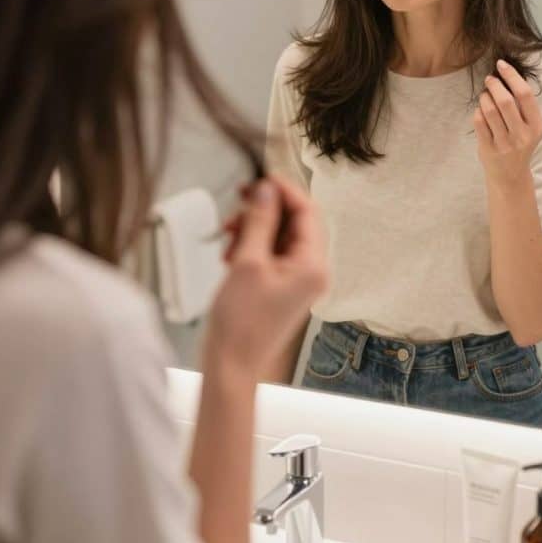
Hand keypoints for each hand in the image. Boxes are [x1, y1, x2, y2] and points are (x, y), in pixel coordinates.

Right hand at [204, 173, 328, 381]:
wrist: (231, 365)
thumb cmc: (241, 323)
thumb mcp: (248, 262)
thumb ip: (260, 220)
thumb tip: (267, 189)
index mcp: (314, 265)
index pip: (308, 211)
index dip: (284, 190)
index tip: (260, 177)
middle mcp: (312, 271)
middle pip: (293, 221)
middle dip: (263, 211)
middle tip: (238, 203)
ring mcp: (298, 279)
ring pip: (279, 235)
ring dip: (253, 228)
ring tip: (228, 238)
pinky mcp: (282, 286)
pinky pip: (271, 252)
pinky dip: (251, 246)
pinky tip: (230, 255)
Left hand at [473, 59, 541, 185]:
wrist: (510, 175)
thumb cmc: (518, 144)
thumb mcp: (529, 128)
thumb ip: (522, 107)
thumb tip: (505, 75)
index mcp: (536, 126)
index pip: (525, 95)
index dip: (512, 76)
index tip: (501, 64)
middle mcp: (522, 135)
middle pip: (506, 101)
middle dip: (495, 85)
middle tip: (489, 79)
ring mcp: (505, 143)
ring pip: (489, 111)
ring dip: (484, 98)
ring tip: (484, 95)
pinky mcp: (488, 149)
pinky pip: (479, 122)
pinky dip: (477, 111)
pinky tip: (480, 110)